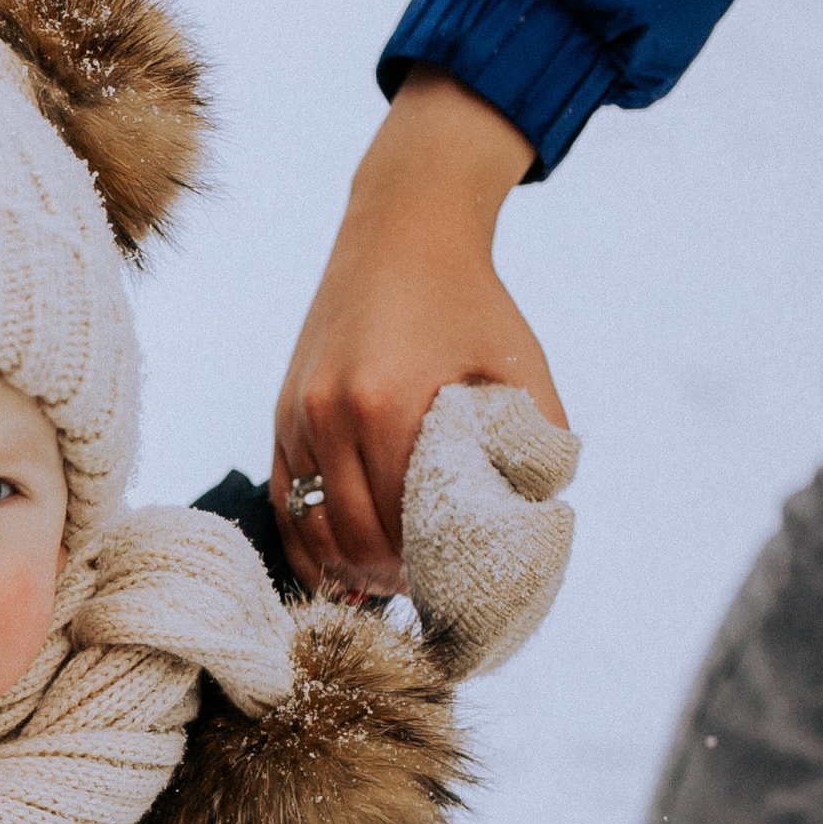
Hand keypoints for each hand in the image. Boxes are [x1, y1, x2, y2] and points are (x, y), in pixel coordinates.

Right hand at [273, 69, 564, 595]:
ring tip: (383, 583)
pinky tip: (339, 565)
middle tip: (424, 592)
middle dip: (389, 577)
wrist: (401, 231)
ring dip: (346, 567)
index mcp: (389, 405)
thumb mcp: (520, 367)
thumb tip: (539, 522)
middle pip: (353, 537)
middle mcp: (331, 414)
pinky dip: (309, 542)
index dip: (429, 569)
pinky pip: (285, 501)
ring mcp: (298, 416)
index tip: (456, 589)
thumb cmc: (471, 302)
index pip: (403, 524)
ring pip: (310, 528)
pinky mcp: (283, 415)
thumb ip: (539, 445)